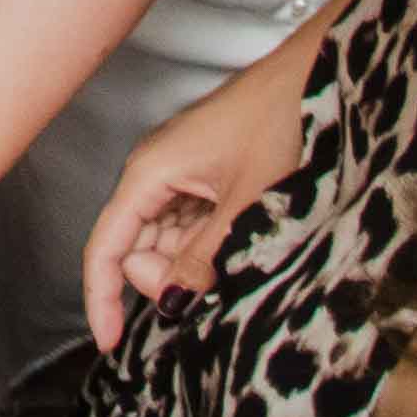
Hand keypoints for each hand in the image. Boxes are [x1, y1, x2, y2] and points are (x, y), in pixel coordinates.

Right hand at [81, 53, 308, 349]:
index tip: (111, 343)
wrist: (314, 73)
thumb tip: (171, 304)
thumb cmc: (280, 120)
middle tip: (209, 289)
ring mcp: (177, 171)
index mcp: (149, 172)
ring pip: (160, 239)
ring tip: (232, 259)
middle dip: (159, 280)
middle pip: (133, 247)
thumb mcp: (246, 202)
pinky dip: (201, 246)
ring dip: (185, 264)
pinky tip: (233, 244)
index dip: (102, 298)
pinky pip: (184, 223)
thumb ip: (205, 257)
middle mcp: (154, 171)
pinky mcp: (201, 172)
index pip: (105, 247)